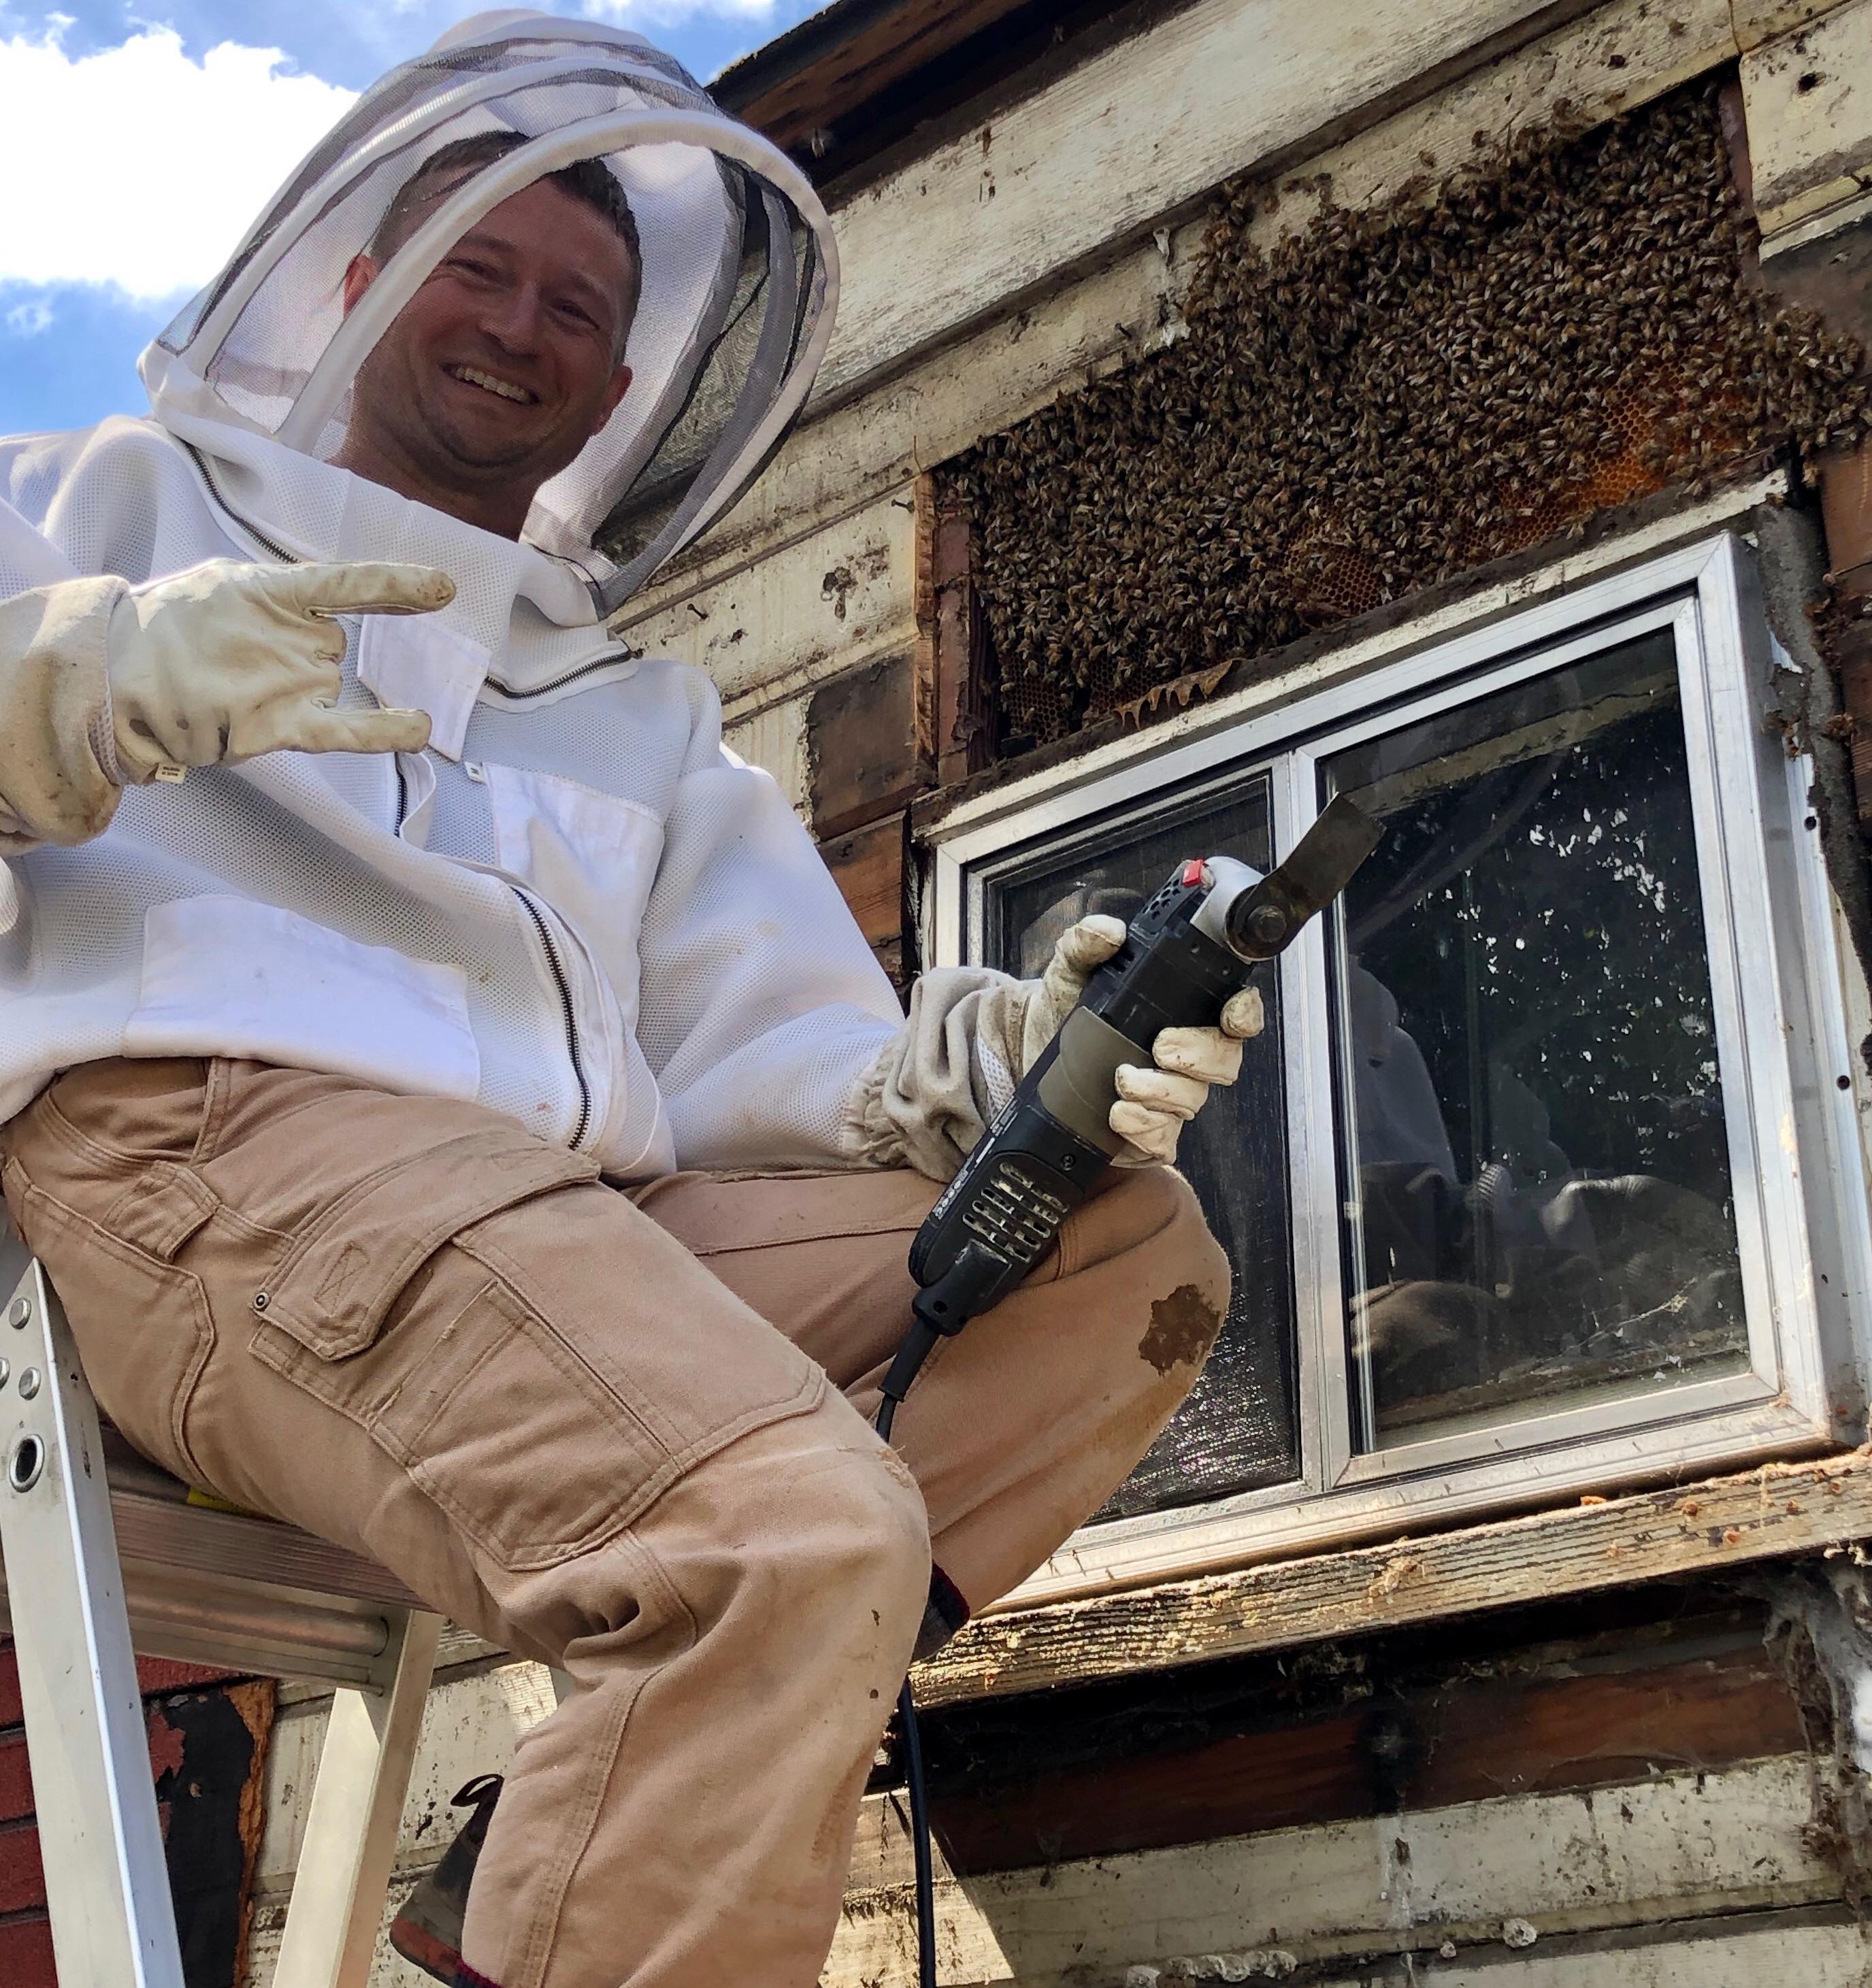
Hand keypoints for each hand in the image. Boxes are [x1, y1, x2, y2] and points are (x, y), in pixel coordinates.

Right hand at [104, 559, 453, 780]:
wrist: (111, 678)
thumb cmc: (165, 630)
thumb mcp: (219, 586)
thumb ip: (272, 598)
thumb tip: (319, 617)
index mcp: (269, 587)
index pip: (350, 584)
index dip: (398, 585)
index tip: (445, 588)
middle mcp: (288, 633)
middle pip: (331, 645)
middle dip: (297, 651)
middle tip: (236, 656)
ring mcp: (286, 678)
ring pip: (328, 680)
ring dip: (296, 685)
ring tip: (232, 682)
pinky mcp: (277, 724)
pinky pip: (345, 729)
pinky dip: (385, 730)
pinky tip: (420, 729)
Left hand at [1024, 914, 1265, 1164]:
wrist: (1028, 1060)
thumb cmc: (1063, 1016)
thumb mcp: (1070, 973)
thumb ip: (1086, 945)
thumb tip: (1109, 932)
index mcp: (1180, 1015)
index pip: (1233, 1015)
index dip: (1244, 1013)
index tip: (1232, 1013)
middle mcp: (1184, 1059)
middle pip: (1224, 1061)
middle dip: (1198, 1054)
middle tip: (1160, 1046)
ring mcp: (1169, 1100)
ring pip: (1192, 1101)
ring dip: (1159, 1089)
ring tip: (1121, 1078)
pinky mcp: (1149, 1135)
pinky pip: (1163, 1139)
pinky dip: (1142, 1125)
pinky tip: (1117, 1113)